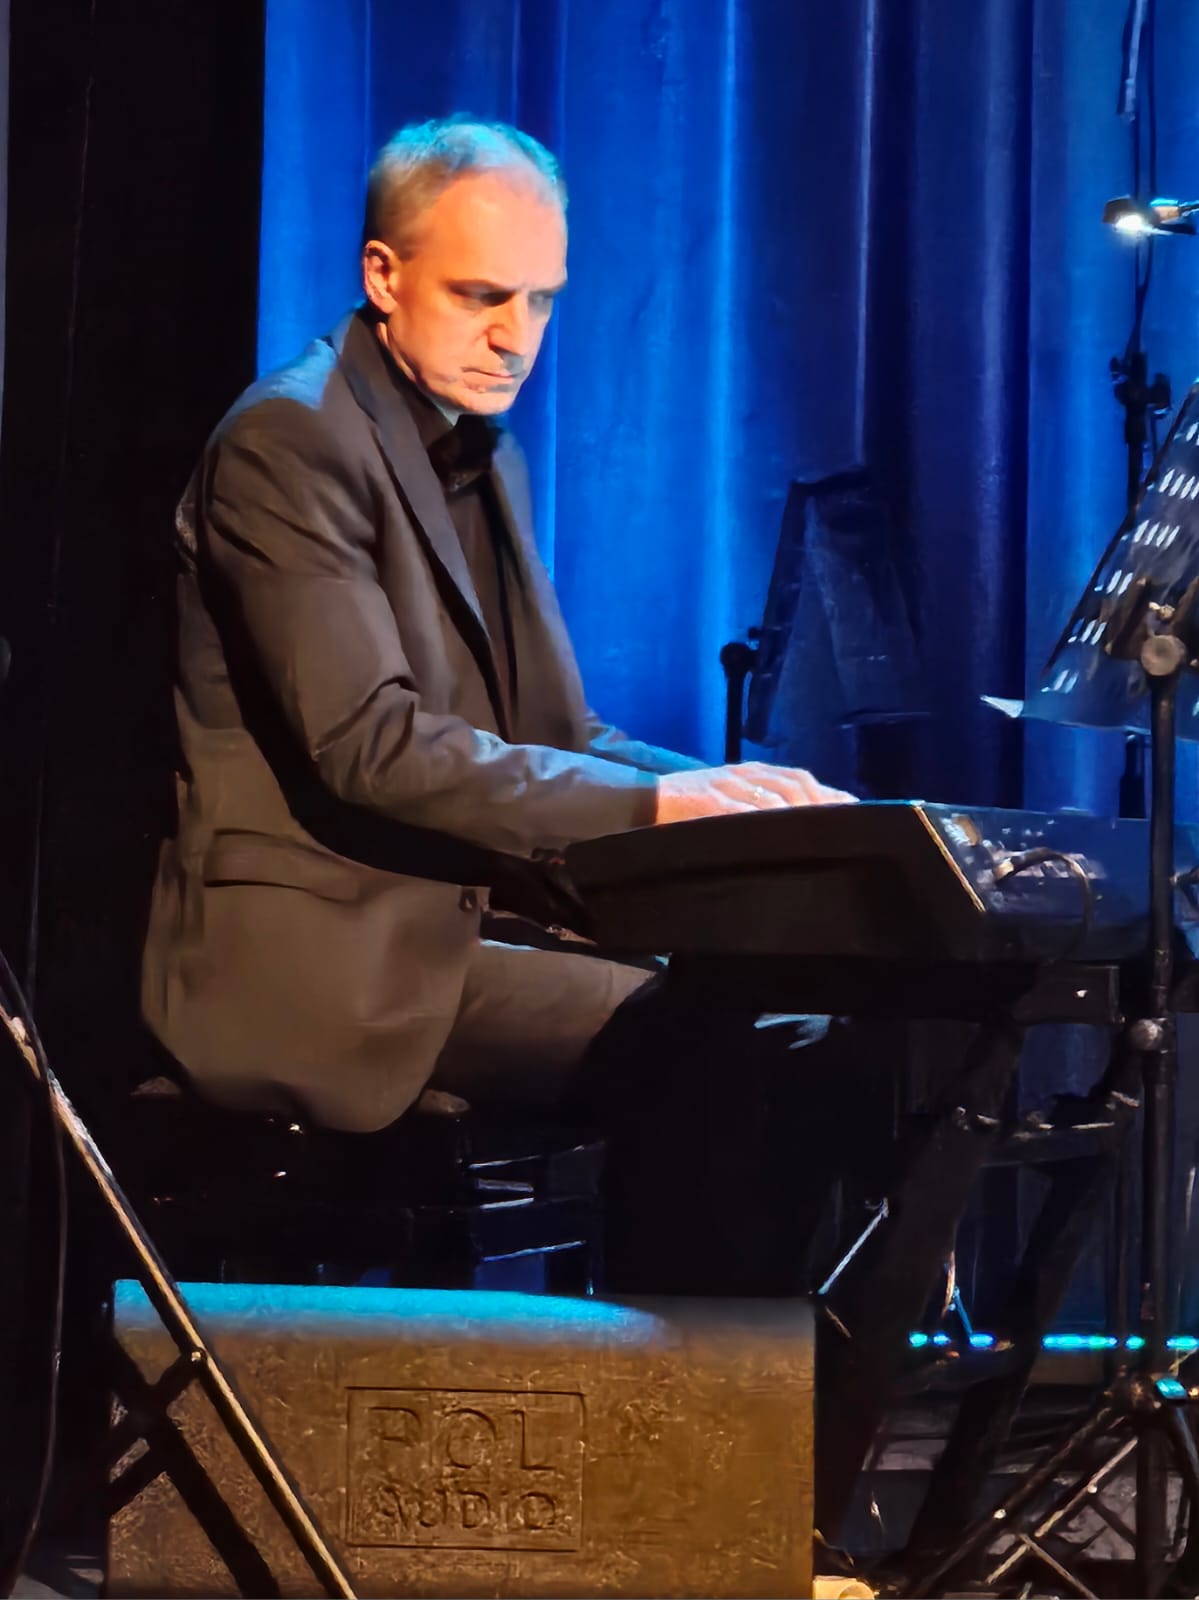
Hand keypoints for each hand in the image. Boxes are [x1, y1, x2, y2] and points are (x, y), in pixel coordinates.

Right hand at [655, 761, 856, 824]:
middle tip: (841, 826)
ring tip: (818, 832)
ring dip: (798, 813)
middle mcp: (745, 773)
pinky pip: (742, 809)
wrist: (644, 799)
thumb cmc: (690, 806)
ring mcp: (727, 785)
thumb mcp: (730, 800)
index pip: (800, 778)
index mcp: (753, 772)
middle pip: (794, 785)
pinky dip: (763, 819)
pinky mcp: (709, 799)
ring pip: (773, 795)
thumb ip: (760, 808)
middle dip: (821, 804)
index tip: (854, 809)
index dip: (829, 793)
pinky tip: (778, 832)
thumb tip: (797, 825)